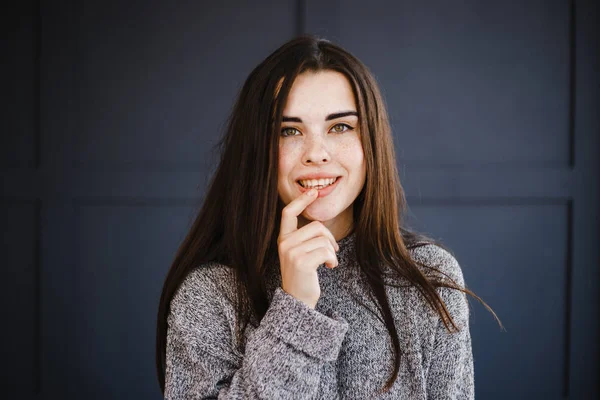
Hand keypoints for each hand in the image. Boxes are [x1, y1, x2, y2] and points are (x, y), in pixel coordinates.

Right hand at [277, 189, 339, 308]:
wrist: (297, 301)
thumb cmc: (303, 276)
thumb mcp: (298, 253)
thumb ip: (303, 238)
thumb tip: (319, 224)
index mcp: (283, 239)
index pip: (288, 213)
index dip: (301, 200)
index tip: (312, 191)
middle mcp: (284, 243)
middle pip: (316, 226)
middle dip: (329, 238)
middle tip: (331, 252)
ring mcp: (291, 252)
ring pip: (323, 239)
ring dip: (331, 251)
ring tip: (328, 262)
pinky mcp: (301, 262)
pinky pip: (326, 251)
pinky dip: (332, 259)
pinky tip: (329, 267)